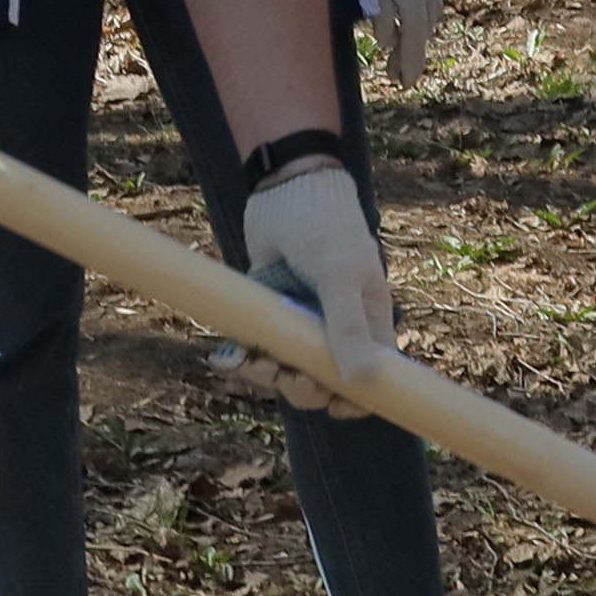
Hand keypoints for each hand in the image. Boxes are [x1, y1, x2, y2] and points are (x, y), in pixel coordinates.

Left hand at [235, 155, 397, 397]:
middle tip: (282, 374)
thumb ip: (349, 329)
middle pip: (321, 383)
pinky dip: (241, 358)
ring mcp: (299, 322)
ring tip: (247, 361)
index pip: (369, 379)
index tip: (332, 407)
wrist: (285, 188)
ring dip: (265, 374)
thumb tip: (362, 384)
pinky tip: (226, 357)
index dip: (354, 400)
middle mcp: (334, 329)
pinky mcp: (267, 314)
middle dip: (300, 387)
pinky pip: (255, 350)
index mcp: (367, 323)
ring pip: (284, 370)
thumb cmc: (326, 229)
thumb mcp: (340, 278)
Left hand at [349, 0, 449, 86]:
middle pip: (425, 21)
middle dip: (413, 52)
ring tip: (401, 58)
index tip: (405, 80)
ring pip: (430, 9)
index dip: (411, 55)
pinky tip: (409, 25)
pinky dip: (421, 14)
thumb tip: (387, 41)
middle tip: (400, 78)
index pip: (415, 23)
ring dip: (417, 34)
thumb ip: (376, 0)